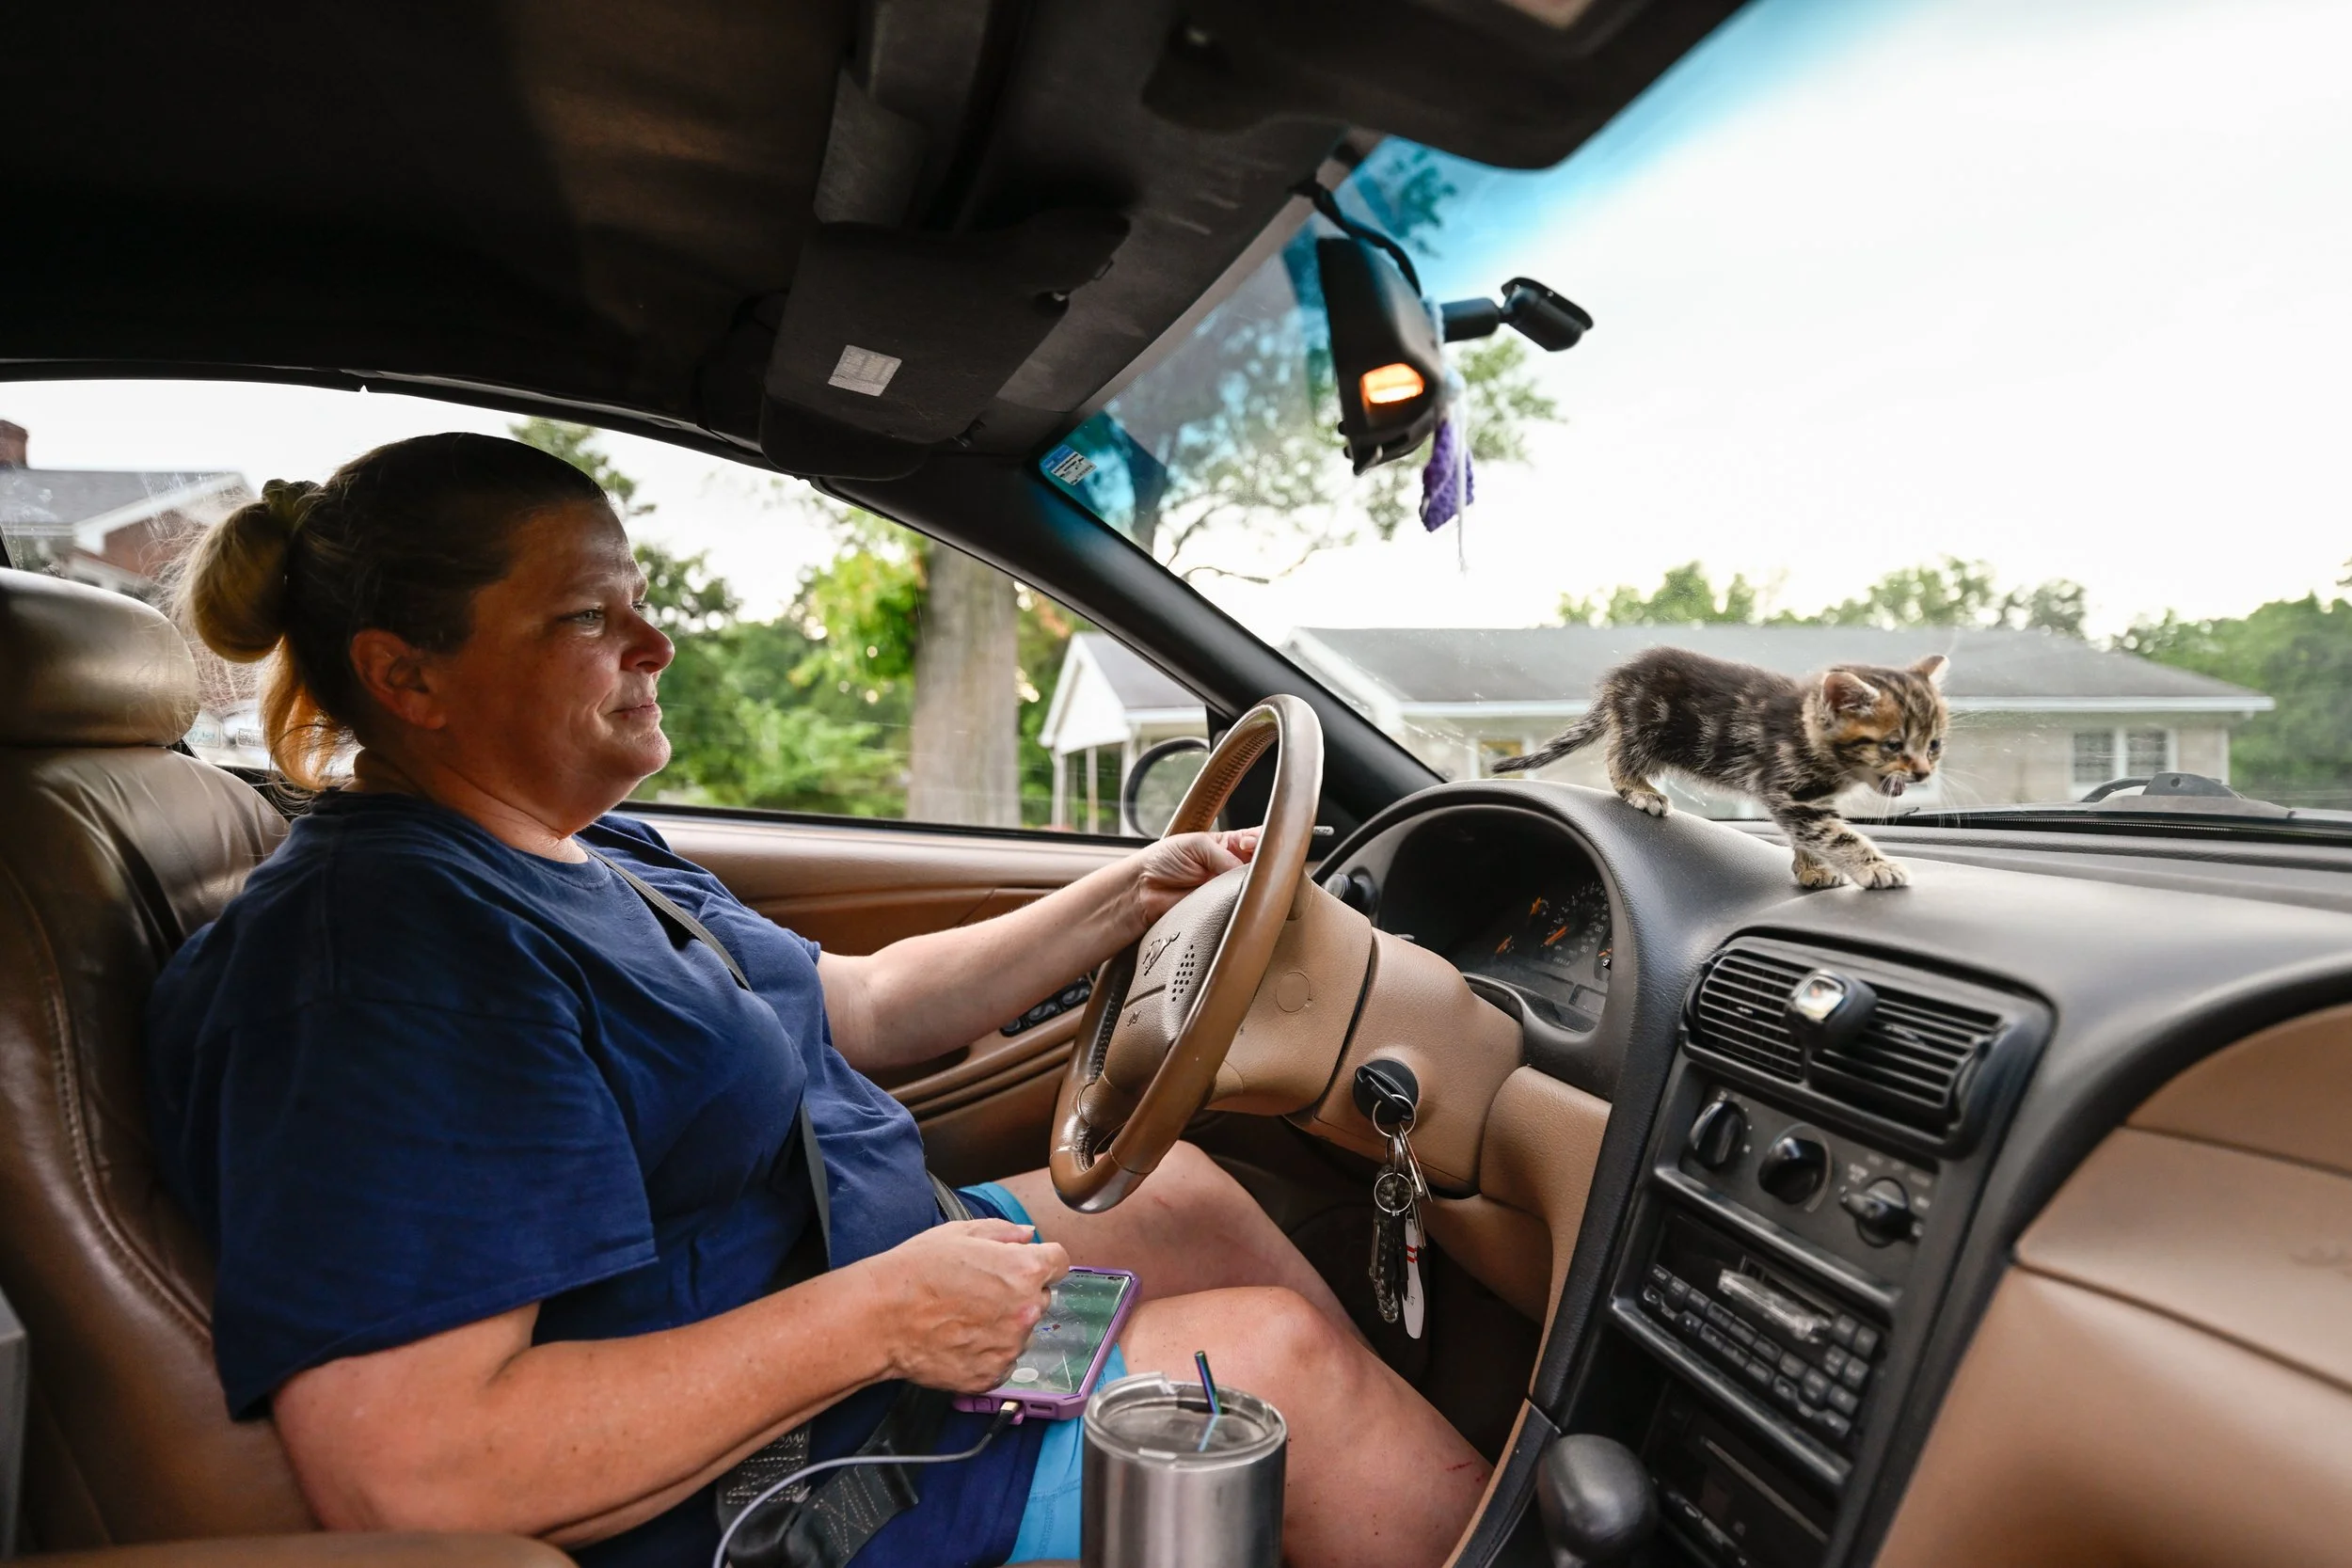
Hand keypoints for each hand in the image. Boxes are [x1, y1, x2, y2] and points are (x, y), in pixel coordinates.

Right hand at [861, 1219, 1069, 1391]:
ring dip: (1005, 1325)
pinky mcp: (992, 1375)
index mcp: (1024, 1270)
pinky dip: (988, 1352)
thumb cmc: (916, 1271)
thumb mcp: (959, 1233)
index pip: (1059, 1262)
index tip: (1025, 1264)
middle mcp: (1026, 1311)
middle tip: (981, 1291)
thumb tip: (1028, 1236)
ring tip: (964, 1317)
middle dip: (1020, 1293)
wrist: (881, 1317)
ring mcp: (1010, 1347)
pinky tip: (960, 1339)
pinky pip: (1003, 1361)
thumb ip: (1003, 1232)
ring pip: (1021, 1332)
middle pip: (1041, 1298)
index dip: (1041, 1260)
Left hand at [1128, 829, 1261, 930]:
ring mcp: (1232, 890)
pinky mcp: (1226, 911)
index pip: (1260, 838)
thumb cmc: (1163, 861)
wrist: (1142, 891)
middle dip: (1266, 864)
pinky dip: (1244, 905)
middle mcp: (1235, 866)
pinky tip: (1240, 900)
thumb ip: (1224, 855)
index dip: (1265, 840)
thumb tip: (1247, 870)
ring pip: (1258, 888)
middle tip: (1256, 865)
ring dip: (1256, 885)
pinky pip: (1243, 909)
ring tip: (1245, 883)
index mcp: (1230, 844)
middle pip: (1265, 864)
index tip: (1252, 846)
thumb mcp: (1196, 845)